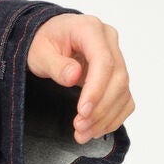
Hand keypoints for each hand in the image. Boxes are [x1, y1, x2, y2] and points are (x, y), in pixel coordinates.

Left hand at [27, 13, 134, 142]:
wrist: (48, 37)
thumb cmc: (42, 41)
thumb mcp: (38, 52)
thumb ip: (55, 64)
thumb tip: (73, 76)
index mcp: (90, 29)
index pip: (103, 61)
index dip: (96, 89)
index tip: (83, 111)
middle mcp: (109, 41)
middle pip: (118, 78)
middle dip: (100, 108)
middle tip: (79, 127)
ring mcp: (116, 57)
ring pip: (123, 91)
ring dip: (106, 117)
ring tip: (83, 134)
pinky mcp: (116, 74)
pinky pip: (124, 98)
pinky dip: (113, 117)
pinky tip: (96, 130)